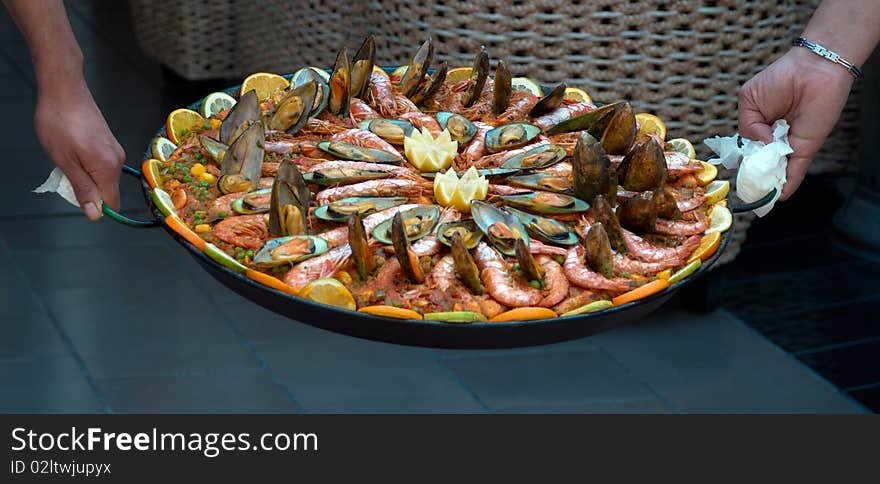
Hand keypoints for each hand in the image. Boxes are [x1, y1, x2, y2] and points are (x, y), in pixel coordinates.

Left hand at [34, 77, 124, 219]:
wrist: (64, 90)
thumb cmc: (59, 123)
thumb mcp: (64, 161)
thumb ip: (82, 189)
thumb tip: (95, 214)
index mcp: (108, 168)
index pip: (111, 202)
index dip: (94, 205)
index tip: (74, 193)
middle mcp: (117, 160)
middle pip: (107, 190)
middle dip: (88, 189)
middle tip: (65, 172)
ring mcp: (115, 150)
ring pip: (103, 177)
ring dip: (86, 176)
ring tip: (66, 158)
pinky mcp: (109, 142)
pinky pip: (102, 164)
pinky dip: (88, 165)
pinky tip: (72, 150)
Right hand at [738, 47, 853, 199]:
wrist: (813, 69)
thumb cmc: (780, 78)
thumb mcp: (749, 101)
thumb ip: (749, 127)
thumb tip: (760, 147)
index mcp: (758, 127)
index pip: (747, 151)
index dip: (742, 162)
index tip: (738, 172)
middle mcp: (773, 139)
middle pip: (760, 164)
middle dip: (754, 176)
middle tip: (748, 188)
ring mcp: (789, 145)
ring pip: (776, 169)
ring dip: (768, 183)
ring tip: (759, 196)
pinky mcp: (806, 146)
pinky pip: (796, 169)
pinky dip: (789, 183)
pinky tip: (779, 196)